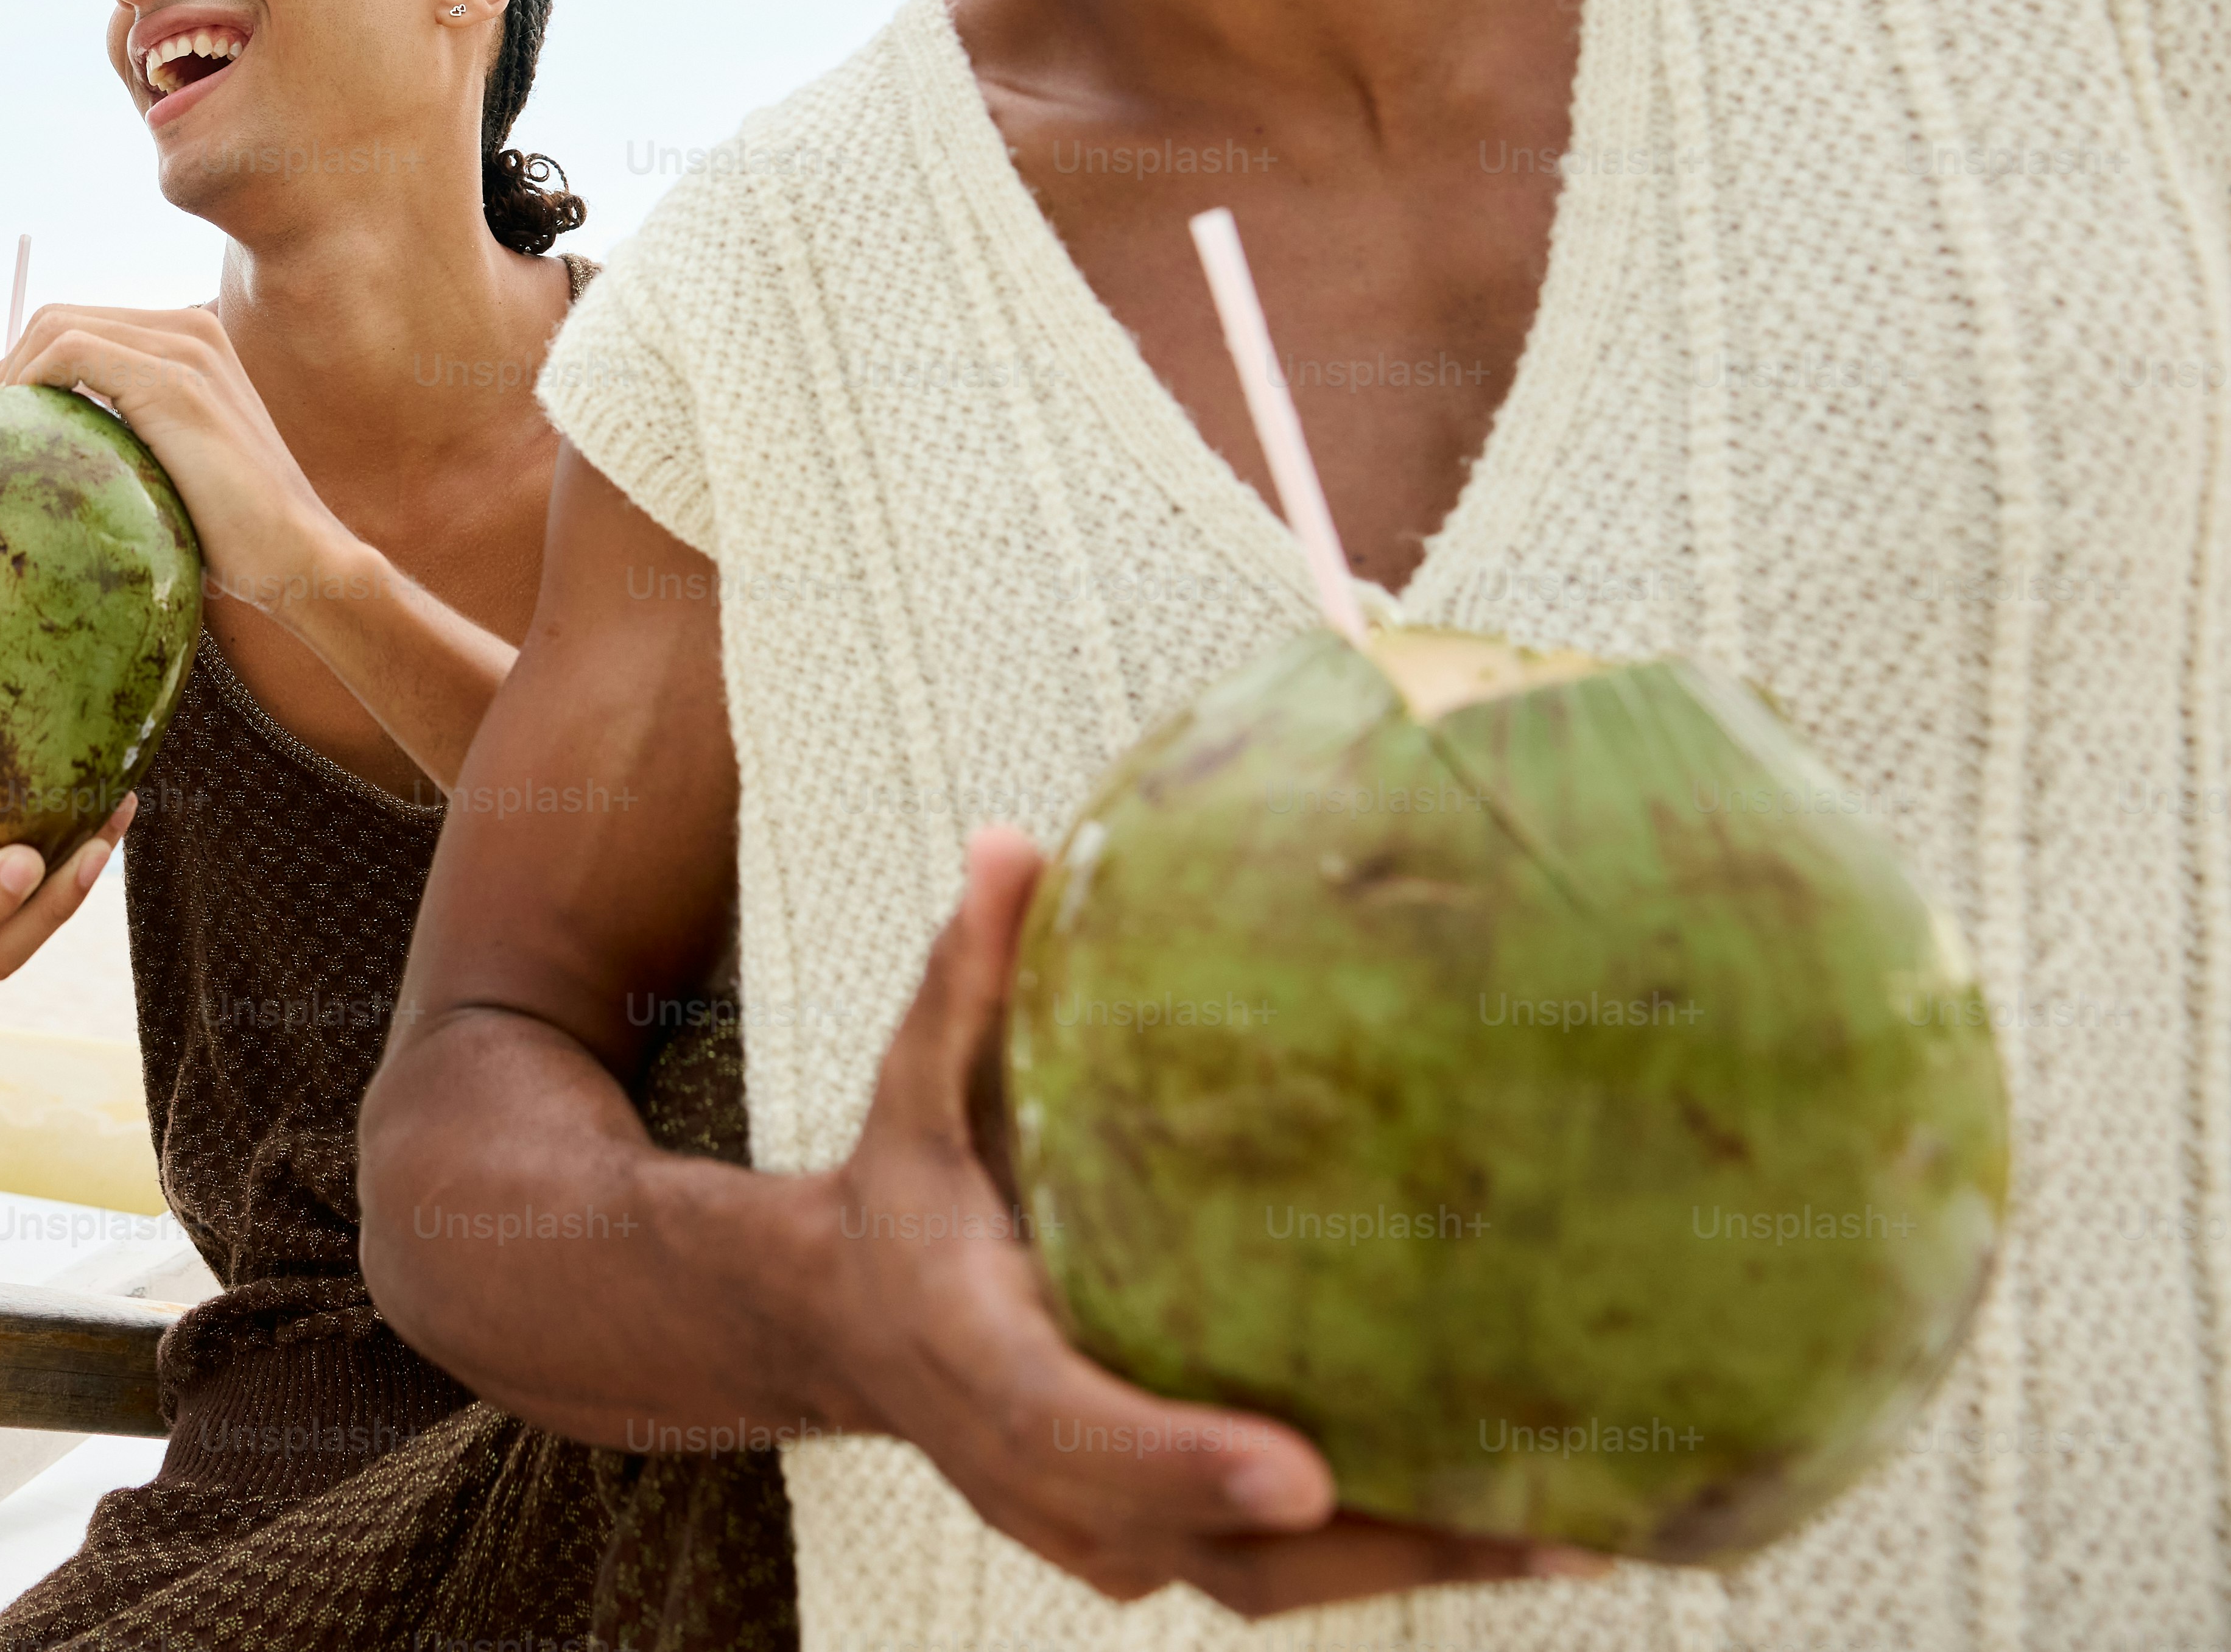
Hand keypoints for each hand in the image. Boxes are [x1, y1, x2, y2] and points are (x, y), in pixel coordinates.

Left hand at [0, 303, 365, 625]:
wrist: (298, 556)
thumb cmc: (232, 531)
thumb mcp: (170, 464)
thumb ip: (126, 434)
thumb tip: (47, 450)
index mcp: (190, 342)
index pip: (81, 325)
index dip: (26, 363)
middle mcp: (189, 330)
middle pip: (61, 316)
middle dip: (9, 363)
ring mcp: (185, 350)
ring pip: (58, 326)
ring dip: (11, 373)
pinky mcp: (175, 383)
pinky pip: (71, 353)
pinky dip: (30, 381)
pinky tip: (19, 428)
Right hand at [805, 828, 1603, 1615]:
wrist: (847, 1318)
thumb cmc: (911, 1177)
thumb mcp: (920, 1073)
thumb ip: (968, 973)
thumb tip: (1013, 844)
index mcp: (968, 1342)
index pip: (1066, 1422)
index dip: (1175, 1456)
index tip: (1298, 1468)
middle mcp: (1025, 1462)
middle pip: (1194, 1539)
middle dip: (1358, 1546)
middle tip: (1528, 1517)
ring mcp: (1088, 1524)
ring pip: (1248, 1579)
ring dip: (1409, 1568)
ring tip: (1574, 1527)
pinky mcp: (1143, 1542)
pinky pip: (1264, 1571)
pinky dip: (1386, 1559)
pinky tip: (1522, 1520)